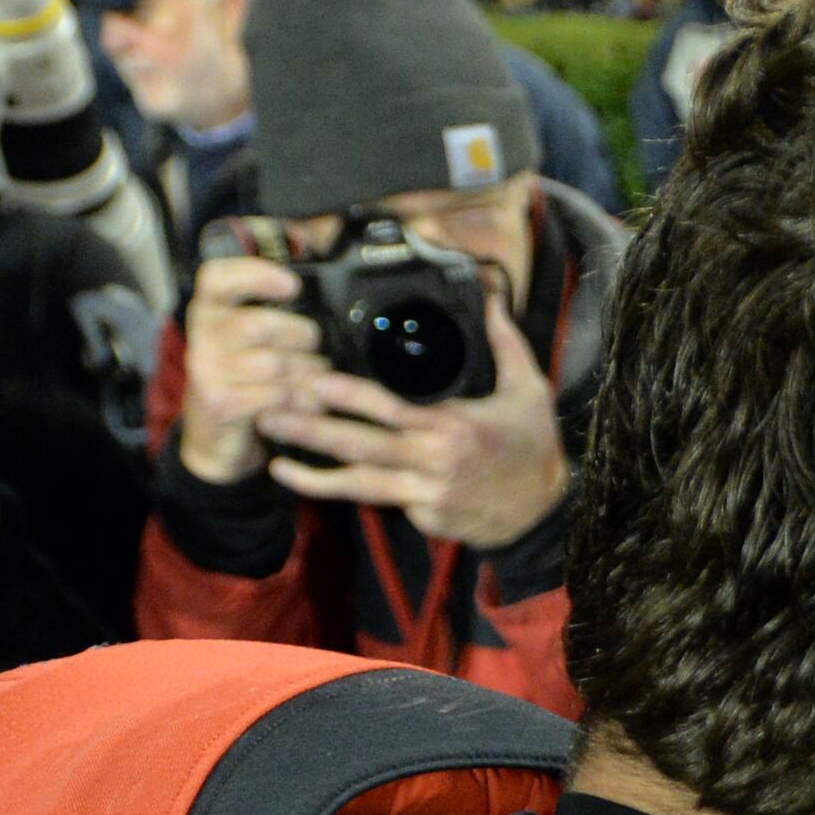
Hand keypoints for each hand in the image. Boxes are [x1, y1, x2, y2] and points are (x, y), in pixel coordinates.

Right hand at [175, 252, 326, 487]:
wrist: (216, 443)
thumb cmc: (242, 384)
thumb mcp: (245, 345)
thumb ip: (268, 317)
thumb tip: (320, 299)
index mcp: (208, 313)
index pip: (217, 277)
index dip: (255, 274)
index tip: (291, 287)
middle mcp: (202, 337)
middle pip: (264, 324)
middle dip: (302, 337)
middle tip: (312, 350)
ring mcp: (207, 371)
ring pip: (276, 363)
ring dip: (307, 374)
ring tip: (312, 380)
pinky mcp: (220, 402)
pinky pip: (277, 394)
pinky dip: (300, 400)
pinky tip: (304, 403)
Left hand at [261, 309, 566, 549]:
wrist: (545, 512)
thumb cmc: (534, 446)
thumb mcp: (528, 389)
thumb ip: (504, 342)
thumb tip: (492, 296)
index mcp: (453, 426)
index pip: (390, 408)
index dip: (347, 396)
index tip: (311, 380)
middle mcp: (434, 462)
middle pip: (362, 446)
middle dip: (311, 431)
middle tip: (269, 414)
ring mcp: (427, 495)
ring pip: (360, 484)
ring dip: (313, 473)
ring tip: (274, 459)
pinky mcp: (426, 518)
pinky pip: (379, 501)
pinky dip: (343, 492)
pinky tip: (310, 482)